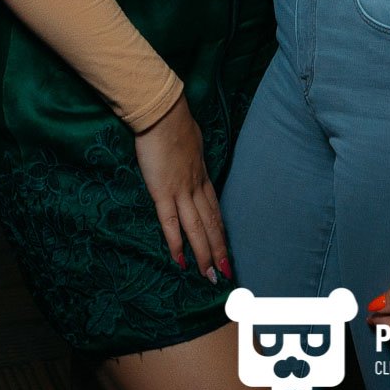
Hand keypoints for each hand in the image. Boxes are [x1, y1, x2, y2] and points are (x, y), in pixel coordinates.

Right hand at [131, 95, 232, 284]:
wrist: (163, 113)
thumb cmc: (175, 123)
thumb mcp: (191, 141)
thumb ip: (191, 154)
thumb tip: (189, 153)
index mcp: (202, 175)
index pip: (215, 209)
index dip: (221, 231)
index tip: (226, 248)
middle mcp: (196, 187)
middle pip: (211, 224)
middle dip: (219, 250)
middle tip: (226, 273)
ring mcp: (181, 191)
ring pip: (196, 229)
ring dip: (204, 254)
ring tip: (210, 276)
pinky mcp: (163, 192)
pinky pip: (171, 223)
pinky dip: (177, 244)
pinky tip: (181, 261)